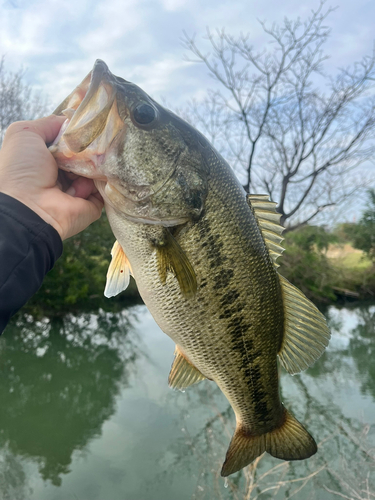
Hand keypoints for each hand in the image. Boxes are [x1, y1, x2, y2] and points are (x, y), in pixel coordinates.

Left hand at [0, 115, 103, 239]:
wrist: (29, 207)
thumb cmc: (23, 169)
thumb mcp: (25, 134)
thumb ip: (49, 123)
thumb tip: (71, 121)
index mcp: (45, 160)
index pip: (69, 142)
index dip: (78, 134)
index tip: (89, 125)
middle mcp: (61, 175)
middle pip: (85, 155)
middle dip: (91, 147)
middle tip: (96, 142)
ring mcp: (78, 191)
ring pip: (96, 171)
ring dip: (96, 164)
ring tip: (92, 161)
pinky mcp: (91, 206)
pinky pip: (104, 190)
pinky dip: (105, 182)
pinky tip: (99, 175)